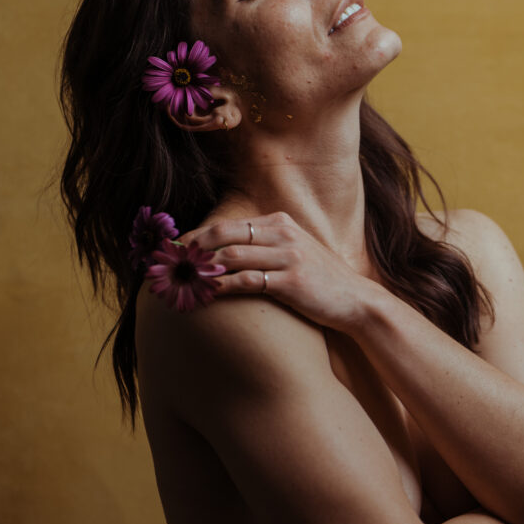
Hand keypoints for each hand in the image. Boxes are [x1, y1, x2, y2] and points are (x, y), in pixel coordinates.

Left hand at [186, 211, 372, 330]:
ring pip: (231, 256)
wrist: (356, 301)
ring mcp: (288, 255)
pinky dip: (221, 287)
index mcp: (279, 222)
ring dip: (200, 269)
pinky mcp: (291, 281)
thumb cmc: (319, 280)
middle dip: (191, 248)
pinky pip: (247, 281)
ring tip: (179, 280)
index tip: (174, 249)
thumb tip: (222, 255)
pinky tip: (204, 295)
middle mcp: (282, 233)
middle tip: (167, 263)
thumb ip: (263, 247)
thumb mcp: (293, 252)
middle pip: (223, 234)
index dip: (197, 236)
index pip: (228, 224)